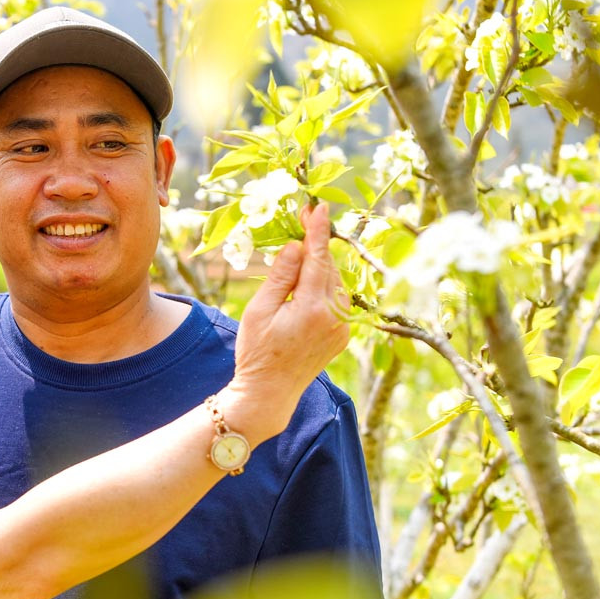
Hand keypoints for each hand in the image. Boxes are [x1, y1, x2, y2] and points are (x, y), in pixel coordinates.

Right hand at [227, 203, 349, 437]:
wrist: (270, 392)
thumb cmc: (256, 351)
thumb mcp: (260, 309)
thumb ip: (281, 275)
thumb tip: (297, 246)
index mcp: (312, 308)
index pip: (318, 258)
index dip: (317, 230)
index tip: (317, 206)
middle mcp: (335, 316)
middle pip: (329, 266)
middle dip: (316, 245)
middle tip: (302, 222)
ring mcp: (342, 327)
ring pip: (335, 281)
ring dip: (319, 266)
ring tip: (298, 262)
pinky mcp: (343, 334)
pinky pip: (337, 299)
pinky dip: (324, 286)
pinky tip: (306, 288)